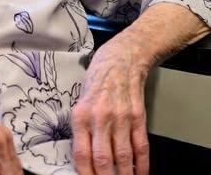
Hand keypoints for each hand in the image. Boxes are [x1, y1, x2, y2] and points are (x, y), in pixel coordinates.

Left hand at [71, 37, 149, 174]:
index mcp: (81, 114)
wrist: (121, 58)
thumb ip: (81, 127)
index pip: (81, 153)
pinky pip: (140, 147)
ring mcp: (121, 118)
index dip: (85, 174)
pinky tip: (139, 174)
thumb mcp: (80, 99)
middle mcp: (100, 118)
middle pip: (103, 160)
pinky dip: (141, 165)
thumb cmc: (97, 79)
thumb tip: (83, 157)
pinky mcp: (138, 117)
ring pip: (123, 158)